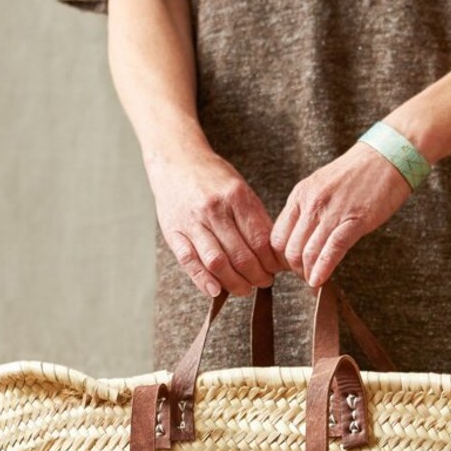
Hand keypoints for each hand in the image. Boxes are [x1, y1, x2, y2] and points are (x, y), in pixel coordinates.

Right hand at [148, 151, 285, 298]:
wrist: (176, 160)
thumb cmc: (213, 179)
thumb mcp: (240, 190)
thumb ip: (255, 219)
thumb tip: (274, 254)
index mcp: (236, 196)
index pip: (260, 240)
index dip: (271, 262)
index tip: (276, 270)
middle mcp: (214, 209)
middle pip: (241, 256)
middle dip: (257, 276)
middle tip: (264, 281)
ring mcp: (192, 222)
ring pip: (218, 263)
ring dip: (235, 283)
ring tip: (245, 288)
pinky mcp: (174, 232)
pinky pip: (190, 263)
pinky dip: (204, 281)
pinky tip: (216, 290)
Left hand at [270, 142, 413, 288]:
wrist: (386, 156)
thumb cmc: (356, 175)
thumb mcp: (320, 188)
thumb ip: (307, 211)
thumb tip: (298, 241)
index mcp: (300, 194)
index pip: (276, 236)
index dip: (280, 259)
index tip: (289, 267)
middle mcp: (311, 203)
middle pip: (289, 249)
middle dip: (294, 270)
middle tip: (305, 275)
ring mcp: (332, 212)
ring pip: (307, 253)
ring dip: (308, 273)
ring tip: (314, 280)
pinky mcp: (354, 220)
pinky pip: (332, 250)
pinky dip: (323, 270)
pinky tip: (319, 281)